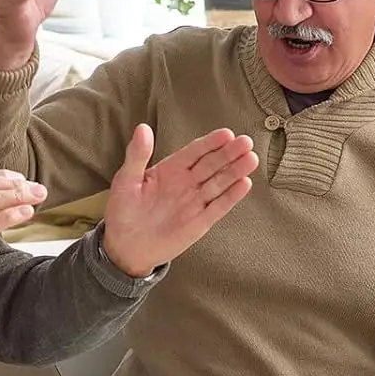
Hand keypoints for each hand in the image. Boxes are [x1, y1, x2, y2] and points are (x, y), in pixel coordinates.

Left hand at [101, 123, 258, 276]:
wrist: (126, 247)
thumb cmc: (123, 211)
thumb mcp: (126, 180)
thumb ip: (137, 155)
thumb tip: (143, 128)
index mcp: (171, 170)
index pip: (195, 152)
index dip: (210, 143)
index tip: (226, 134)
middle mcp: (187, 183)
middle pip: (212, 165)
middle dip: (229, 153)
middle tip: (246, 142)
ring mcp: (195, 202)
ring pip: (219, 183)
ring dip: (235, 171)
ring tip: (251, 159)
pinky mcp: (200, 222)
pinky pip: (219, 207)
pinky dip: (231, 196)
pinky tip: (244, 184)